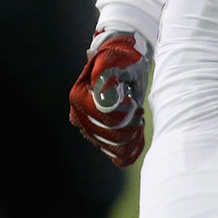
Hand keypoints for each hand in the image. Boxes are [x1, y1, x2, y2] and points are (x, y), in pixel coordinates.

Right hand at [68, 29, 151, 167]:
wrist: (121, 65)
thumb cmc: (119, 60)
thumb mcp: (113, 60)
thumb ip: (107, 74)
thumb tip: (106, 98)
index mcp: (79, 97)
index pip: (107, 118)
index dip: (125, 113)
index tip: (133, 101)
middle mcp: (79, 118)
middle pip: (112, 136)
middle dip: (130, 123)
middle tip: (137, 108)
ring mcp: (89, 131)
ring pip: (118, 148)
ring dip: (133, 134)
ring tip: (137, 116)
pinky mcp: (101, 140)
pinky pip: (121, 156)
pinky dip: (133, 146)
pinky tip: (138, 131)